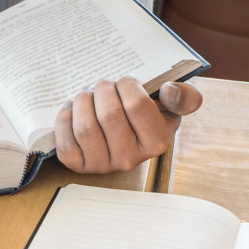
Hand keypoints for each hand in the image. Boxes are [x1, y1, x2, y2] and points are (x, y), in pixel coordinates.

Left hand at [54, 77, 201, 172]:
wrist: (121, 137)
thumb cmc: (145, 118)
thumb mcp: (170, 107)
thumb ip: (183, 97)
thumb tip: (170, 90)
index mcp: (156, 142)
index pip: (137, 105)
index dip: (127, 85)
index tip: (124, 82)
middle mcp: (130, 159)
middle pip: (109, 115)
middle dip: (102, 90)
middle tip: (103, 86)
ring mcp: (102, 165)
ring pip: (85, 128)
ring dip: (82, 102)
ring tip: (87, 96)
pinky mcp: (79, 166)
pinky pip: (66, 143)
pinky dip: (65, 120)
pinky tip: (72, 111)